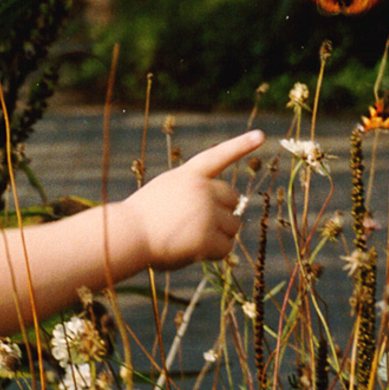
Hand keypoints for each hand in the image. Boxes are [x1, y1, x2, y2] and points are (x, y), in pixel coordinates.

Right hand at [121, 130, 263, 269]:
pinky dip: (212, 253)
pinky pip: (225, 248)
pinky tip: (191, 251)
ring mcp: (206, 212)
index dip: (241, 145)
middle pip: (233, 199)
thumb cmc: (140, 220)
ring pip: (233, 226)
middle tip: (200, 226)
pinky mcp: (207, 236)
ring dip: (218, 235)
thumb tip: (228, 217)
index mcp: (188, 175)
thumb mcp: (164, 193)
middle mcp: (201, 189)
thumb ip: (192, 195)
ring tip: (189, 239)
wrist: (127, 235)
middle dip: (223, 213)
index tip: (261, 135)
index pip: (218, 156)